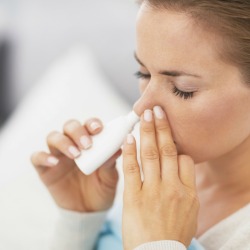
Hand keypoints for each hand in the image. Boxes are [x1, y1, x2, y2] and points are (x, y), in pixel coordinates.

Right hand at [31, 118, 121, 211]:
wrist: (89, 211)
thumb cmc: (102, 189)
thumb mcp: (110, 178)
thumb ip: (111, 163)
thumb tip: (118, 149)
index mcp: (90, 143)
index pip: (89, 125)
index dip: (92, 123)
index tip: (99, 129)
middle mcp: (73, 144)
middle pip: (70, 126)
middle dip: (77, 131)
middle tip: (87, 144)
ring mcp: (58, 155)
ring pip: (53, 137)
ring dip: (63, 142)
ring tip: (75, 155)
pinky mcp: (45, 169)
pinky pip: (37, 157)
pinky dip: (43, 157)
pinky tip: (54, 163)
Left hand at [122, 106, 198, 248]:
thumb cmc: (173, 236)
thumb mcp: (190, 213)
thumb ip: (186, 189)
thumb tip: (181, 168)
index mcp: (188, 192)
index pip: (185, 159)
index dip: (176, 145)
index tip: (168, 133)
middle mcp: (172, 188)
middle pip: (167, 150)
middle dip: (162, 127)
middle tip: (157, 109)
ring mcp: (153, 191)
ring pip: (150, 154)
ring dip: (147, 133)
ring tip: (144, 116)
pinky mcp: (134, 198)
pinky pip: (132, 169)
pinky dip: (130, 151)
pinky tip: (128, 138)